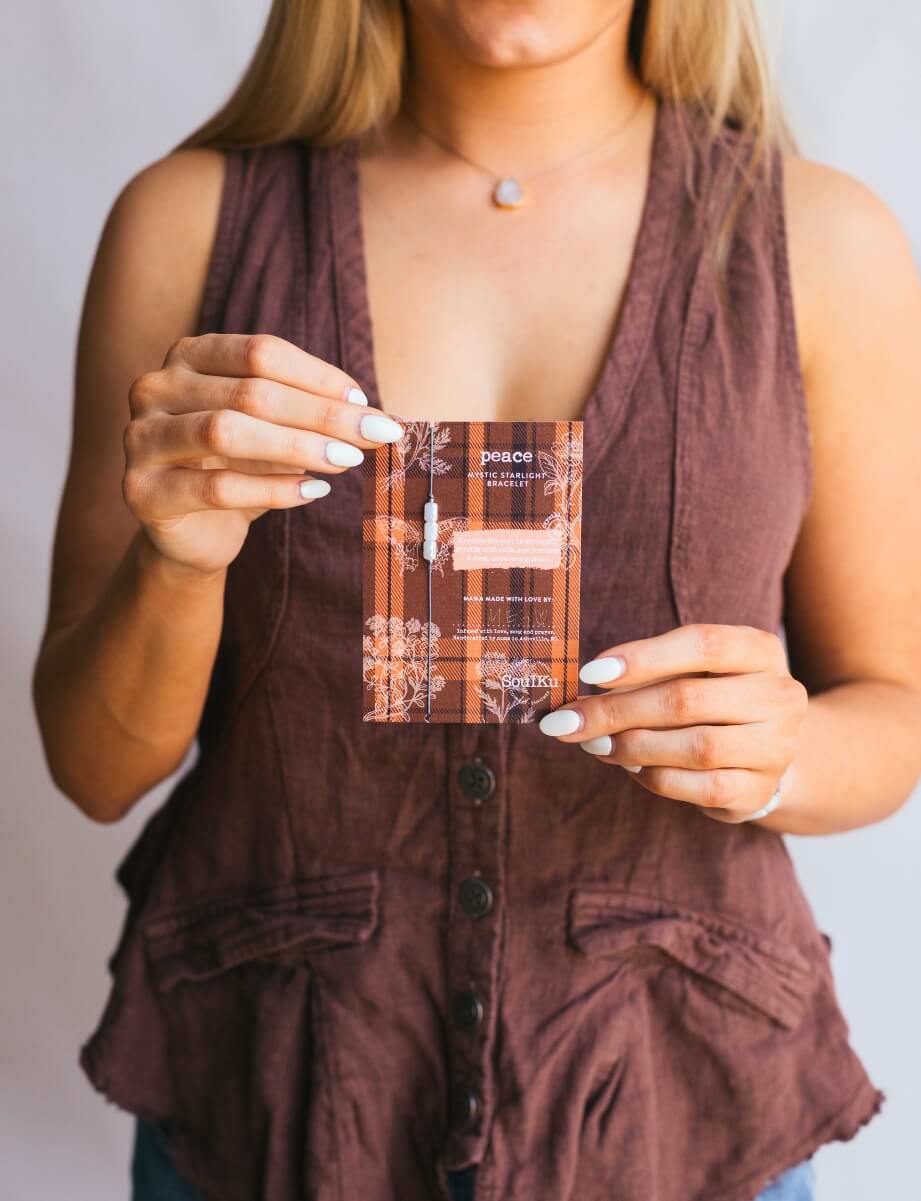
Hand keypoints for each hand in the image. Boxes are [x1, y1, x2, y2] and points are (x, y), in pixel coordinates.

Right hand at [123, 333, 403, 576]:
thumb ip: (313, 416)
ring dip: (298, 447)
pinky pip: (217, 488)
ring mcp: (140, 438)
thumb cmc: (239, 469)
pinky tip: (313, 492)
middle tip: (374, 434)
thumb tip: (377, 416)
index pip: (260, 353)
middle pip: (250, 391)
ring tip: (347, 460)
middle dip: (321, 414)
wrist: (194, 534)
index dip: (318, 377)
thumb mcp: (276, 432)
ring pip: (226, 432)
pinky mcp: (142, 491)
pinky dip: (273, 490)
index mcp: (189, 356)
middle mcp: (156, 388)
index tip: (366, 402)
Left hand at [538, 624, 807, 822]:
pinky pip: (699, 788)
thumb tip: (580, 698)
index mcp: (760, 650)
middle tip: (569, 720)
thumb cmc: (712, 697)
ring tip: (595, 744)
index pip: (704, 644)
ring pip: (695, 748)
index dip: (643, 657)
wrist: (767, 749)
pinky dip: (655, 778)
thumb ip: (645, 674)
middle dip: (617, 710)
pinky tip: (630, 767)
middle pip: (688, 699)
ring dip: (633, 746)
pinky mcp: (760, 791)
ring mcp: (776, 747)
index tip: (590, 672)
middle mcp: (779, 695)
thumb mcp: (691, 670)